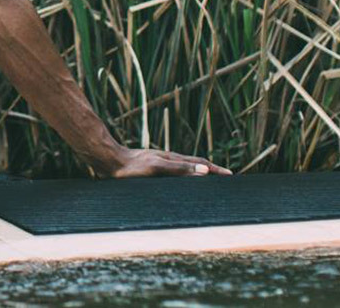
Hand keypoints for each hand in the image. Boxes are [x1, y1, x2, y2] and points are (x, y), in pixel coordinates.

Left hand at [98, 146, 231, 178]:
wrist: (109, 160)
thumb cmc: (131, 167)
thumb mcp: (157, 168)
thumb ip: (179, 169)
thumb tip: (204, 171)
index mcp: (173, 159)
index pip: (199, 163)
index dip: (215, 169)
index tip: (230, 175)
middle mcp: (168, 158)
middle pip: (194, 163)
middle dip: (210, 169)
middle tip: (225, 176)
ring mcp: (160, 162)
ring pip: (184, 166)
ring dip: (198, 171)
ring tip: (208, 177)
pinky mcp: (151, 167)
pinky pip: (173, 170)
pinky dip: (184, 174)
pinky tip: (180, 180)